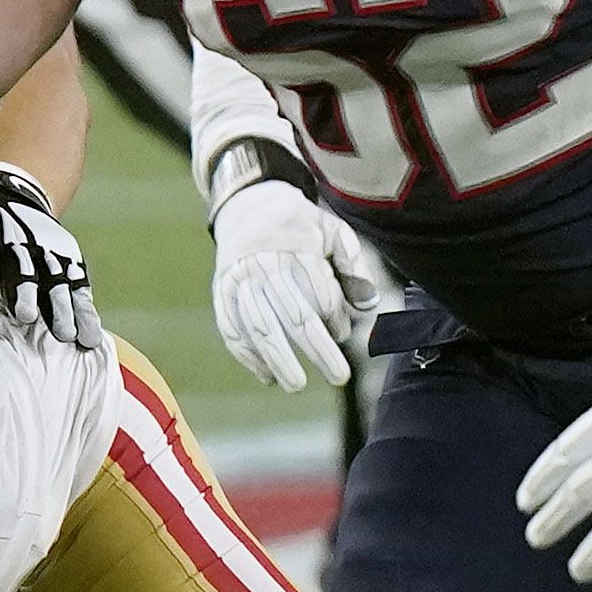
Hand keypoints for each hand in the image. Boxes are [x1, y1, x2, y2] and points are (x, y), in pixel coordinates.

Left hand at [0, 163, 101, 348]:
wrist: (4, 192)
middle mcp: (16, 241)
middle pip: (21, 270)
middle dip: (24, 293)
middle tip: (26, 317)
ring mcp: (46, 249)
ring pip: (56, 279)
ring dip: (62, 307)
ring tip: (66, 335)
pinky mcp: (67, 257)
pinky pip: (78, 284)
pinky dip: (85, 310)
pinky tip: (89, 336)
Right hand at [210, 177, 386, 391]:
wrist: (247, 205)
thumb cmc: (299, 224)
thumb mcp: (332, 230)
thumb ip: (353, 265)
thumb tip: (369, 305)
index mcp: (297, 249)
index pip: (320, 294)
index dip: (336, 318)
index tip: (343, 334)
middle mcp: (264, 266)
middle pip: (293, 315)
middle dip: (317, 350)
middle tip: (339, 377)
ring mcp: (239, 280)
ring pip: (259, 326)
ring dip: (278, 359)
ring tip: (295, 385)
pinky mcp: (222, 291)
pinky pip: (230, 327)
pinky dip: (246, 354)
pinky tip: (265, 375)